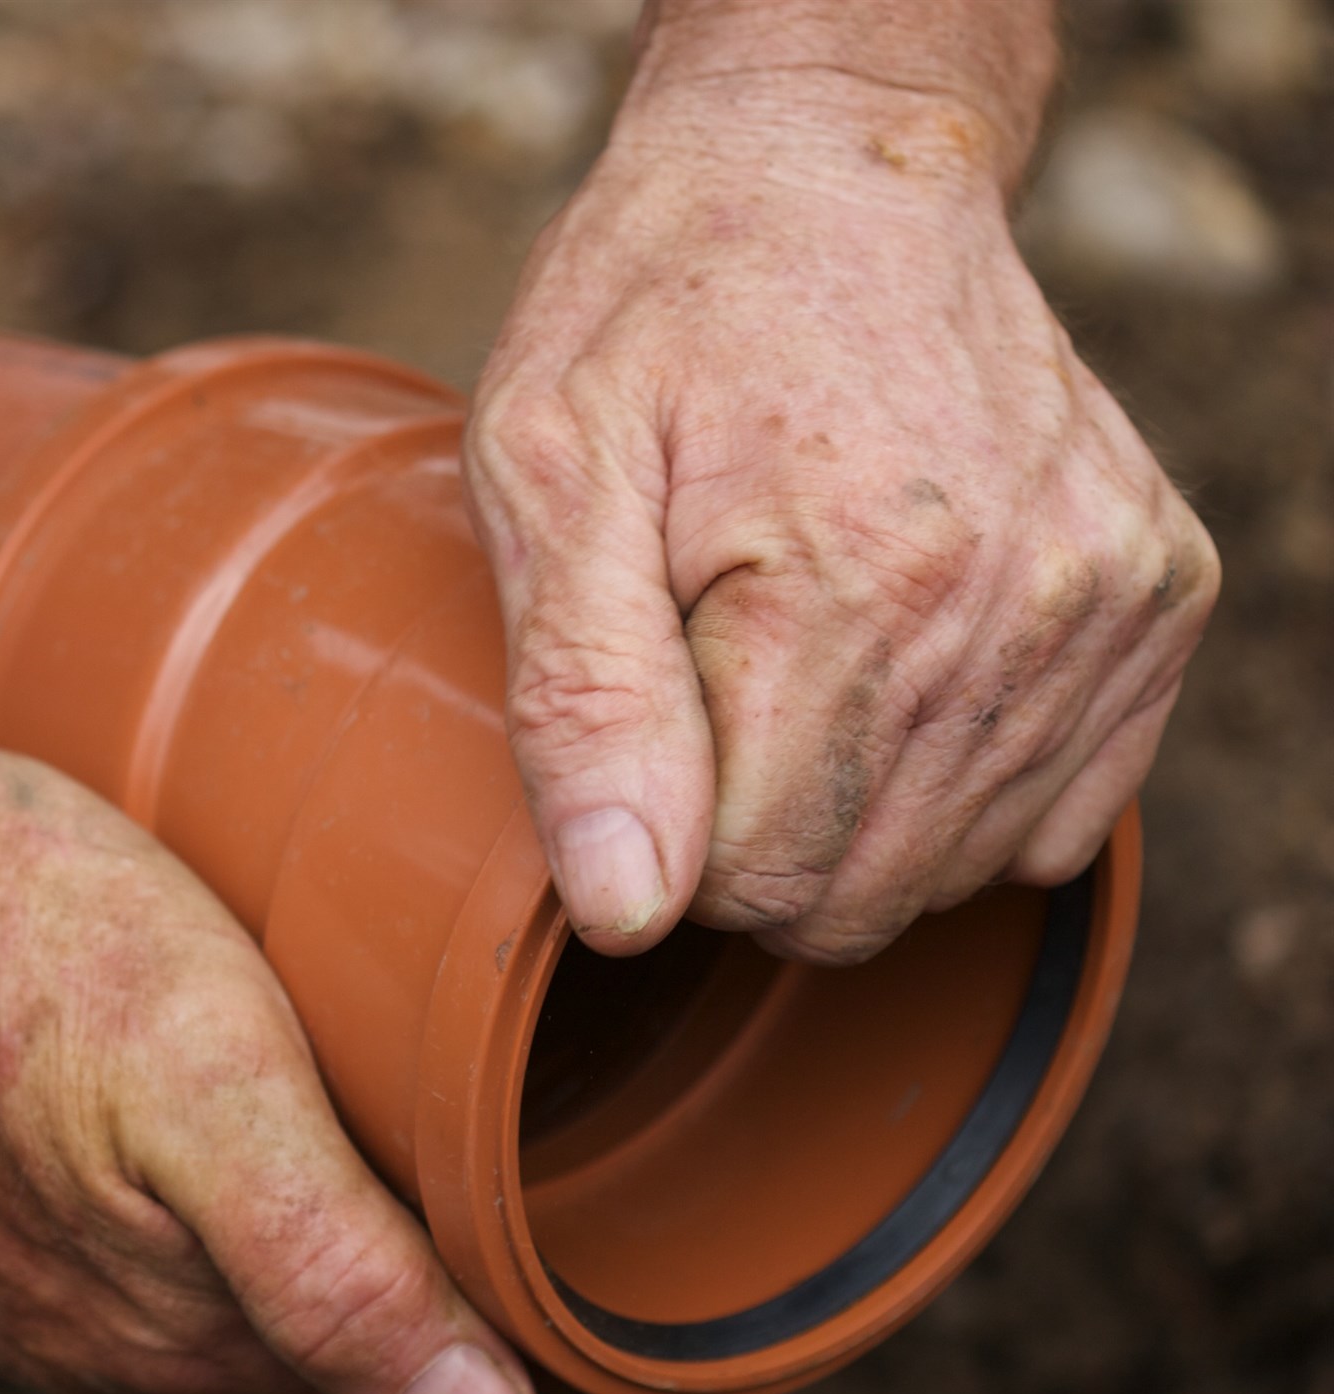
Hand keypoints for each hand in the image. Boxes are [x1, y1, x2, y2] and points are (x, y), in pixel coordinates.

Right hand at [0, 739, 535, 1393]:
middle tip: (412, 1074)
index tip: (497, 1137)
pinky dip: (142, 1145)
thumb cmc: (4, 945)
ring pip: (183, 1245)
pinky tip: (147, 1060)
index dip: (454, 1248)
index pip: (375, 1340)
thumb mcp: (214, 1096)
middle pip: (281, 1299)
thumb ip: (339, 1271)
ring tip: (295, 1061)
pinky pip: (84, 1197)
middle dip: (355, 1215)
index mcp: (161, 1334)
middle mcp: (70, 1332)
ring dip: (248, 1178)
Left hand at [465, 74, 1216, 963]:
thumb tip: (628, 910)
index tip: (641, 717)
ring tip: (792, 655)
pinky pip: (1056, 817)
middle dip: (751, 839)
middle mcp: (1018, 609)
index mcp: (857, 587)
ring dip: (854, 812)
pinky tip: (890, 672)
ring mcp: (1107, 604)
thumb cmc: (659, 311)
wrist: (827, 169)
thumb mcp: (548, 471)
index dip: (664, 836)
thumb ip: (582, 703)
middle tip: (700, 687)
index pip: (754, 880)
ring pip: (955, 870)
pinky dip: (961, 785)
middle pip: (860, 895)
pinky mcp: (1159, 596)